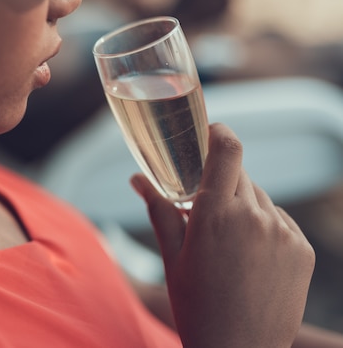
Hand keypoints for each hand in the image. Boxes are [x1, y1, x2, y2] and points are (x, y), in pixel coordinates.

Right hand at [131, 123, 314, 347]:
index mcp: (216, 215)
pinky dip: (264, 227)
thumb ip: (159, 209)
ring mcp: (283, 233)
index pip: (227, 149)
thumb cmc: (196, 306)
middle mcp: (254, 216)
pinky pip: (280, 221)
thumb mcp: (172, 257)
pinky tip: (250, 258)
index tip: (211, 133)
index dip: (219, 133)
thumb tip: (137, 178)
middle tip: (205, 212)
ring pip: (260, 199)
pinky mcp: (303, 250)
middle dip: (221, 184)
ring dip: (242, 207)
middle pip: (240, 175)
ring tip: (228, 246)